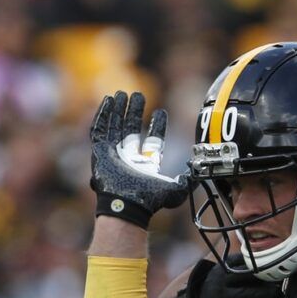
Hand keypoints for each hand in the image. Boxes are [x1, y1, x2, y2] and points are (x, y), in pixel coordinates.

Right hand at [88, 90, 188, 224]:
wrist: (128, 203)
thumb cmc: (149, 200)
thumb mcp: (175, 190)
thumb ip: (188, 180)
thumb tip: (198, 169)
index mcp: (145, 166)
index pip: (152, 141)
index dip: (157, 126)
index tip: (161, 112)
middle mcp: (129, 159)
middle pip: (131, 130)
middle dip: (135, 112)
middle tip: (139, 95)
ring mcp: (113, 156)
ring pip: (115, 127)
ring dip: (118, 110)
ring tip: (122, 94)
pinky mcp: (99, 153)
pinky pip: (99, 131)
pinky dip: (103, 116)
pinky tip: (108, 101)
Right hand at [169, 258, 279, 297]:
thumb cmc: (223, 287)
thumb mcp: (229, 272)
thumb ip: (245, 267)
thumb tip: (276, 264)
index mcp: (225, 268)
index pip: (246, 261)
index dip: (263, 263)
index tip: (279, 266)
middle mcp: (221, 281)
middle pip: (247, 276)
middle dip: (266, 279)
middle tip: (281, 283)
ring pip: (243, 295)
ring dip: (262, 296)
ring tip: (276, 296)